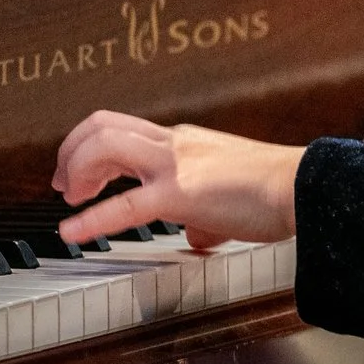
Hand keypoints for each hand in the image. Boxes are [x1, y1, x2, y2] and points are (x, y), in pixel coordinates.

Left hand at [51, 111, 303, 250]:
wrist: (302, 188)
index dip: (89, 147)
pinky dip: (91, 220)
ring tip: (69, 199)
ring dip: (76, 170)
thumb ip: (205, 217)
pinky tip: (71, 233)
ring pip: (105, 146)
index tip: (77, 174)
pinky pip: (124, 206)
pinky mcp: (180, 195)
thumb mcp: (229, 198)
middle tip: (62, 184)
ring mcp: (176, 165)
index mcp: (183, 142)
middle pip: (102, 125)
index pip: (122, 128)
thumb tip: (198, 237)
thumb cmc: (276, 192)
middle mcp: (174, 144)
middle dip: (71, 152)